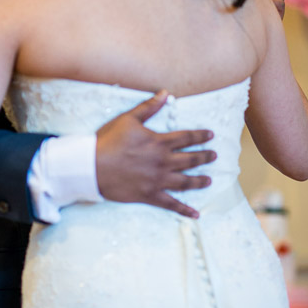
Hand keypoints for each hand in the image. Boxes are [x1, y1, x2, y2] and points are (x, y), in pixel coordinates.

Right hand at [95, 91, 215, 217]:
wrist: (92, 166)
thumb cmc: (109, 141)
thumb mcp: (129, 119)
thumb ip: (149, 107)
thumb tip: (165, 93)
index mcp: (159, 142)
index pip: (186, 138)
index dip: (200, 136)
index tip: (211, 136)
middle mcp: (163, 162)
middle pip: (190, 159)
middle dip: (205, 157)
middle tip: (214, 156)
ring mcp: (158, 180)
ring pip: (185, 182)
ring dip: (199, 180)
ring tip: (209, 180)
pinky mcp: (150, 195)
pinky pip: (171, 204)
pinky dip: (184, 210)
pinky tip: (195, 214)